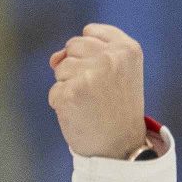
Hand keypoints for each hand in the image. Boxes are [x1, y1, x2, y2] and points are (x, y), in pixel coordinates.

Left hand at [48, 24, 147, 159]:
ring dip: (69, 86)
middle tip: (99, 93)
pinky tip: (81, 115)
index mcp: (127, 49)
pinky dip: (62, 105)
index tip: (108, 77)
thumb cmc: (116, 108)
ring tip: (91, 104)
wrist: (121, 149)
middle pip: (72, 47)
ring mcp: (90, 75)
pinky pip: (54, 91)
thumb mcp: (114, 72)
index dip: (91, 55)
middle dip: (78, 68)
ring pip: (60, 68)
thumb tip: (54, 58)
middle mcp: (110, 58)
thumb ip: (87, 52)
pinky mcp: (70, 94)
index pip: (90, 32)